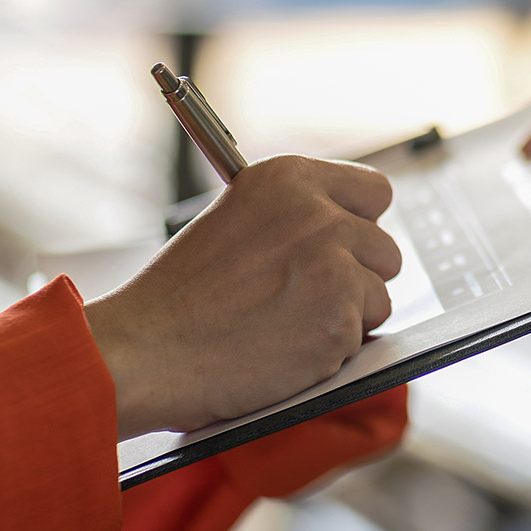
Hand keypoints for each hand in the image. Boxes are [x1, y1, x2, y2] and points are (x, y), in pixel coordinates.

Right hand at [84, 155, 401, 439]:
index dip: (361, 224)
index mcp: (290, 179)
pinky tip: (285, 349)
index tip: (347, 245)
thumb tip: (346, 228)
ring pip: (378, 296)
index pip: (373, 191)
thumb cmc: (180, 296)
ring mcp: (335, 266)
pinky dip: (332, 351)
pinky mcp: (340, 319)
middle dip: (357, 277)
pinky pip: (363, 337)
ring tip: (288, 325)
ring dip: (346, 316)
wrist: (146, 349)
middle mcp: (319, 214)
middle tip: (309, 297)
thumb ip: (293, 217)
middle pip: (384, 248)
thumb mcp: (234, 220)